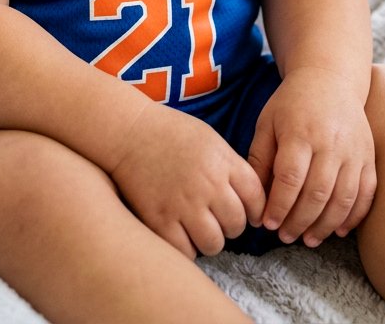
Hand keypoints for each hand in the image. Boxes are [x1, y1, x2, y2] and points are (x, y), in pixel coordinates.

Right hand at [109, 100, 265, 259]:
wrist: (128, 131)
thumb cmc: (170, 133)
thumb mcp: (210, 139)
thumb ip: (231, 167)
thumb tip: (251, 201)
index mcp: (222, 162)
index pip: (256, 198)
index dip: (256, 210)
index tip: (249, 214)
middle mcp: (207, 184)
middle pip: (237, 224)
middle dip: (231, 226)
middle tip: (218, 219)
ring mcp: (183, 204)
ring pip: (214, 244)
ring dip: (210, 240)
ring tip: (199, 228)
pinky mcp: (159, 220)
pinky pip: (186, 252)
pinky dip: (186, 248)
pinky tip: (181, 234)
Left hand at [247, 67, 376, 247]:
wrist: (330, 77)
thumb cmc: (292, 103)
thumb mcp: (267, 123)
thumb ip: (260, 159)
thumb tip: (255, 199)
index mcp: (300, 133)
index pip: (290, 179)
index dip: (279, 206)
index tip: (267, 224)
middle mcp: (330, 143)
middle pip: (317, 194)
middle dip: (299, 222)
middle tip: (285, 237)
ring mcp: (353, 151)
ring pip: (343, 199)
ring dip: (325, 226)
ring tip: (308, 240)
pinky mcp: (368, 156)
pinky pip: (366, 193)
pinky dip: (354, 216)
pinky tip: (338, 230)